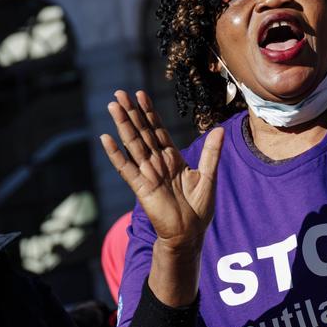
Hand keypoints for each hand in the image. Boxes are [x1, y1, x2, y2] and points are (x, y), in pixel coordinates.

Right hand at [100, 90, 222, 254]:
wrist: (189, 234)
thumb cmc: (198, 209)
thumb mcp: (208, 176)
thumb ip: (212, 152)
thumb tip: (220, 128)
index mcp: (172, 158)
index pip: (157, 130)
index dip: (149, 112)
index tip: (141, 94)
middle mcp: (157, 163)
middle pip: (142, 132)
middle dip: (132, 112)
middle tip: (120, 92)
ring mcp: (148, 174)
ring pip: (133, 145)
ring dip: (123, 125)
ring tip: (113, 106)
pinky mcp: (141, 188)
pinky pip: (126, 168)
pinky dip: (116, 154)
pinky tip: (106, 138)